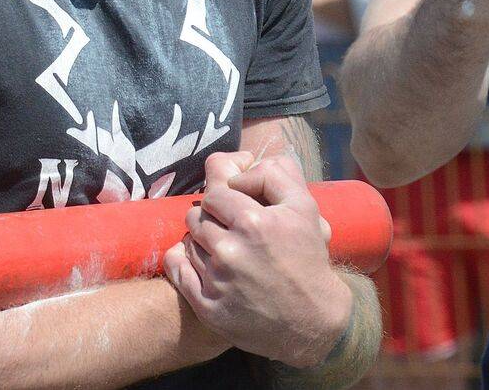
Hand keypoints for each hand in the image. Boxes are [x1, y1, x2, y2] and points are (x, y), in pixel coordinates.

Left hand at [164, 152, 349, 367]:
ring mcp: (217, 281)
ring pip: (188, 241)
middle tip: (228, 228)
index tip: (235, 208)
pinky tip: (200, 261)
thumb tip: (243, 167)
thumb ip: (274, 174)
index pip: (214, 193)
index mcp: (253, 223)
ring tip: (223, 249)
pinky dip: (181, 261)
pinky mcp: (208, 308)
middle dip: (211, 218)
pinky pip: (177, 270)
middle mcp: (232, 251)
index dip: (223, 198)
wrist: (312, 320)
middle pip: (196, 216)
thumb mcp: (304, 207)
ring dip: (201, 241)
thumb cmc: (307, 259)